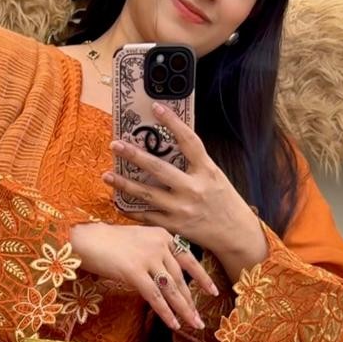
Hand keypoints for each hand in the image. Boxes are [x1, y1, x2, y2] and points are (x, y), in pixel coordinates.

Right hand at [70, 221, 218, 332]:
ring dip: (183, 310)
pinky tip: (173, 324)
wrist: (84, 239)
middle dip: (191, 301)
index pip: (189, 259)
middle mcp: (159, 245)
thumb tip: (166, 275)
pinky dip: (166, 312)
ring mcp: (148, 258)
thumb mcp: (137, 240)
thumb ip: (154, 252)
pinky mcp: (135, 272)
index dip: (202, 278)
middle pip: (181, 278)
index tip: (213, 291)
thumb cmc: (106, 242)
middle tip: (200, 319)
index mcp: (163, 235)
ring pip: (171, 289)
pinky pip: (155, 297)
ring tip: (192, 325)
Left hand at [104, 103, 266, 261]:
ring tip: (106, 175)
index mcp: (207, 171)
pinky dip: (131, 210)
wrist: (235, 234)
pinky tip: (117, 202)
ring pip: (146, 194)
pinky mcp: (174, 226)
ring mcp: (182, 209)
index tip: (156, 107)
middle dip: (134, 155)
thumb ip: (195, 164)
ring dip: (124, 184)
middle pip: (158, 168)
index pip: (189, 141)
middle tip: (115, 145)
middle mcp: (193, 188)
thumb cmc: (225, 202)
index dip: (173, 122)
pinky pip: (147, 216)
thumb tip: (169, 145)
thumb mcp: (215, 177)